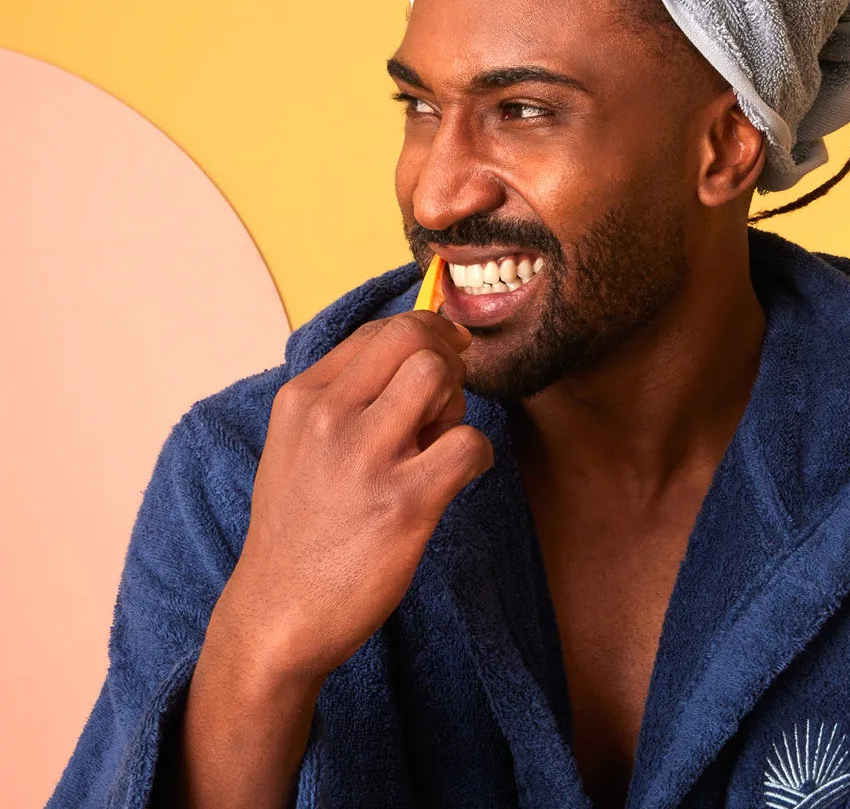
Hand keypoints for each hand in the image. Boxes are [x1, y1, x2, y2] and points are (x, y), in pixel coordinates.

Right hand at [212, 310, 491, 681]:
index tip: (446, 352)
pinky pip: (469, 444)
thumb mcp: (296, 444)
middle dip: (446, 360)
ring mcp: (365, 458)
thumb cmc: (298, 528)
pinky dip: (477, 456)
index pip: (381, 329)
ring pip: (440, 376)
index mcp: (303, 398)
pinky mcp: (404, 504)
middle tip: (443, 404)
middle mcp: (329, 417)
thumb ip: (344, 397)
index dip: (428, 333)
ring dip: (456, 406)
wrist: (277, 615)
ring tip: (437, 446)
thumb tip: (415, 352)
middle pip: (414, 338)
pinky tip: (455, 478)